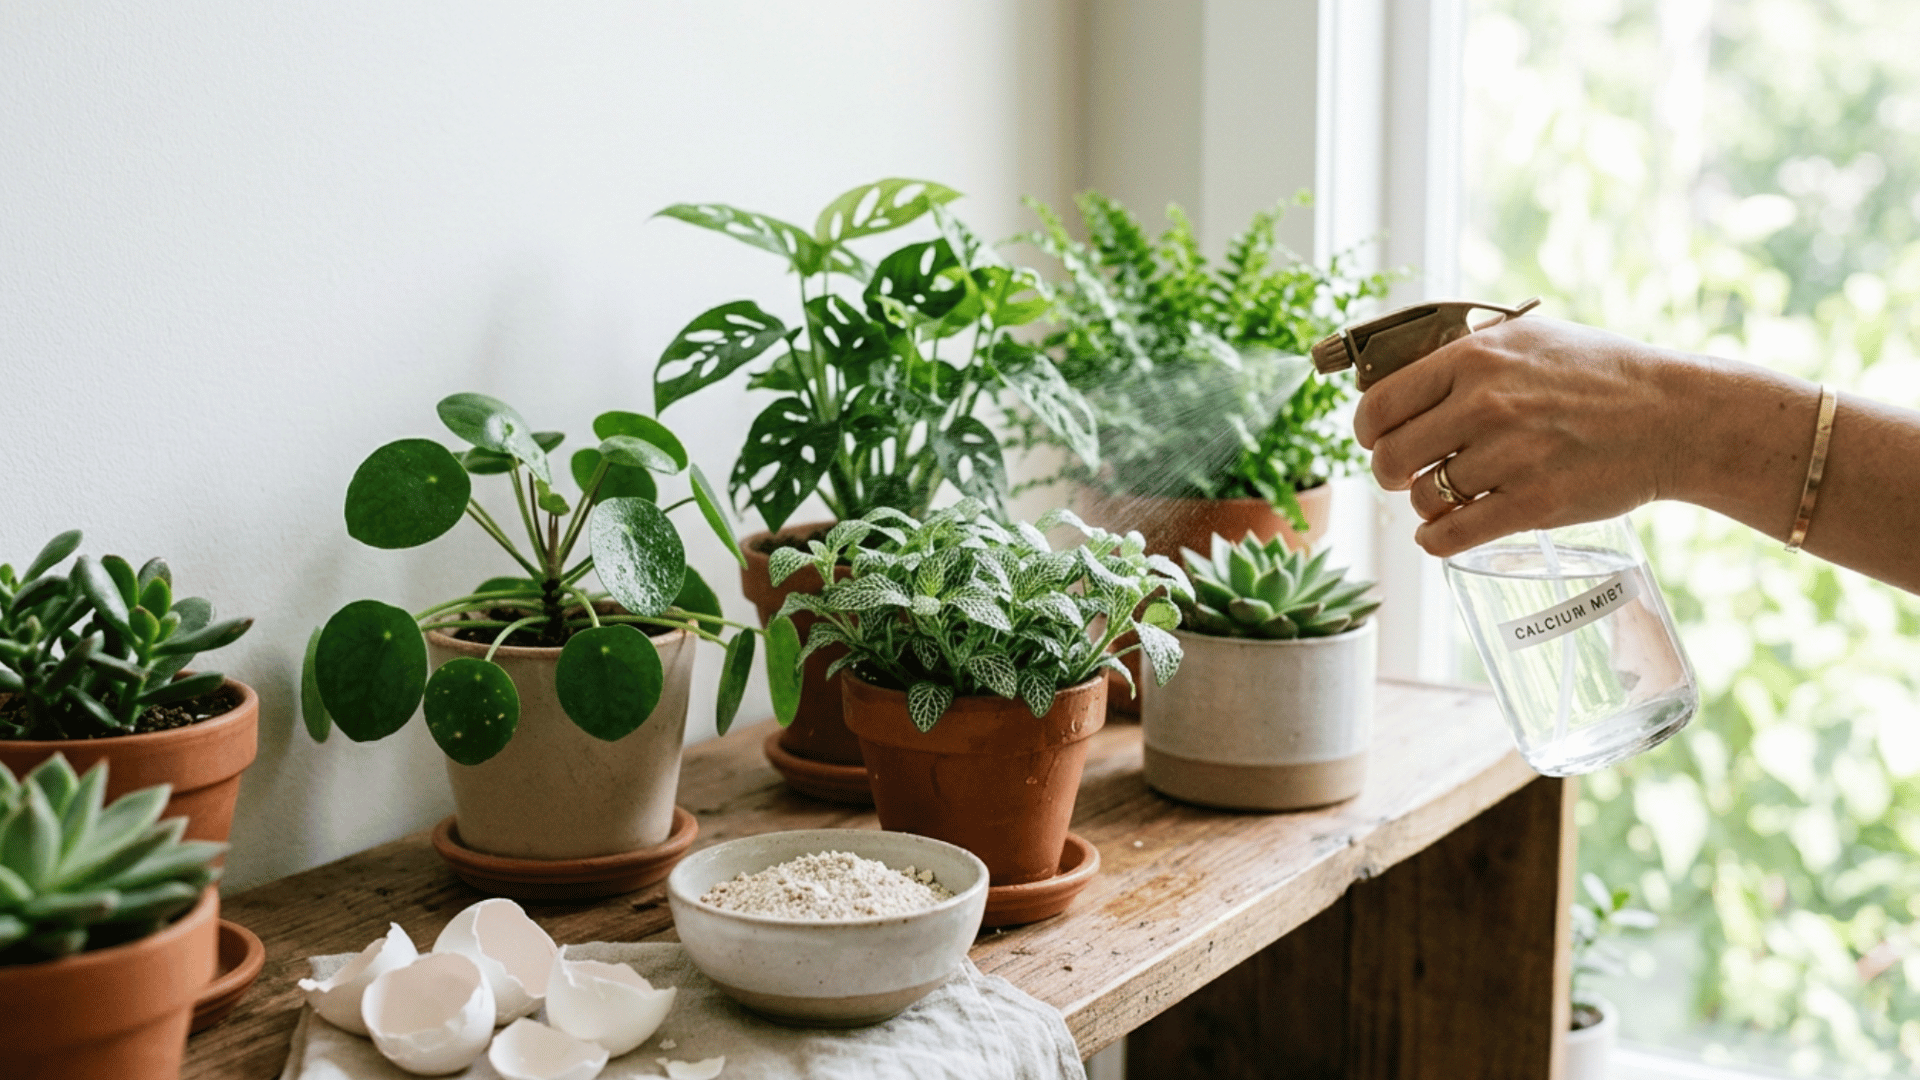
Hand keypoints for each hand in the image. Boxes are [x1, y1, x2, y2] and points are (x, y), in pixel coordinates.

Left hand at [1352, 317, 1693, 556]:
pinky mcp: (1533, 504)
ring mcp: (1509, 456)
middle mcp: (1484, 404)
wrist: (1673, 416)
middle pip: (1389, 458)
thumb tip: (1398, 373)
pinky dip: (1436, 541)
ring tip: (1446, 496)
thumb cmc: (1599, 374)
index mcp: (1474, 358)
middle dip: (1388, 472)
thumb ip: (1465, 355)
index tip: (1375, 439)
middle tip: (1404, 474)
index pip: (1378, 403)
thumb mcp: (1528, 338)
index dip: (1367, 430)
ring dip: (1424, 505)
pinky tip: (1442, 534)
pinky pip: (1451, 537)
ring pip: (1421, 499)